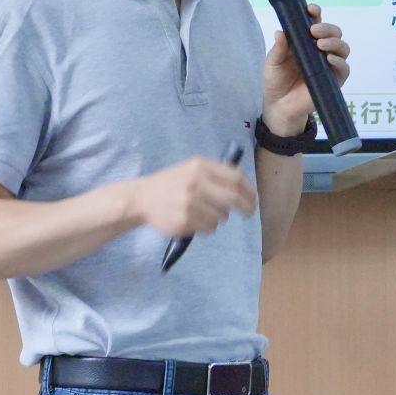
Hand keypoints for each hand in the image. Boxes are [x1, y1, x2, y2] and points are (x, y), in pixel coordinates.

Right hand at [124, 155, 256, 239]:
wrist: (142, 198)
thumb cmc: (171, 182)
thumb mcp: (191, 168)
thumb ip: (216, 174)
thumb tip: (245, 188)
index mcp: (200, 166)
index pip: (235, 178)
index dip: (249, 190)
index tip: (254, 199)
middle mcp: (196, 183)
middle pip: (233, 198)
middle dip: (245, 207)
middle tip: (249, 213)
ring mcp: (190, 203)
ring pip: (221, 217)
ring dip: (220, 218)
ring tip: (205, 213)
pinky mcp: (184, 221)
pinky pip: (209, 228)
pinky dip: (207, 226)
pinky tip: (194, 220)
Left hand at [262, 2, 349, 134]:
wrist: (278, 106)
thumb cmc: (275, 81)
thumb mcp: (272, 62)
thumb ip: (278, 48)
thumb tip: (281, 31)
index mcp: (305, 41)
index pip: (316, 22)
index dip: (316, 14)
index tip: (311, 9)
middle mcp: (320, 50)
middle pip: (334, 33)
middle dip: (327, 28)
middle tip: (314, 31)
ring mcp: (329, 65)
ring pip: (343, 48)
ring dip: (335, 43)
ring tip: (321, 45)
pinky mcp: (334, 80)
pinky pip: (344, 69)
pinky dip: (339, 62)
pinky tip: (330, 59)